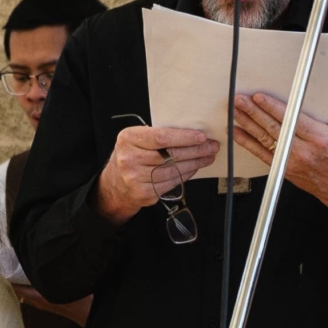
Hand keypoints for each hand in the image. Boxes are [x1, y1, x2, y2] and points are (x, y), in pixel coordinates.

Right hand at [98, 123, 217, 223]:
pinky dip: (186, 175)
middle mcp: (130, 159)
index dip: (184, 138)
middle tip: (211, 146)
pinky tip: (193, 168)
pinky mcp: (144, 194)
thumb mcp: (136, 139)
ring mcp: (136, 179)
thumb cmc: (132, 154)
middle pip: (171, 155)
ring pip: (174, 171)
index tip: (202, 137)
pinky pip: (171, 183)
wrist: (115, 182)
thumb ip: (157, 134)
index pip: (161, 138)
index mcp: (128, 139)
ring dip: (195, 163)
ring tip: (207, 157)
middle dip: (196, 150)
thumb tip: (191, 133)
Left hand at [233, 94, 327, 215]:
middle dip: (255, 112)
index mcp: (320, 138)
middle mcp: (303, 151)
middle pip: (274, 128)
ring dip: (248, 124)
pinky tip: (238, 133)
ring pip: (265, 140)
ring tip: (236, 111)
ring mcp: (291, 162)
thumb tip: (320, 104)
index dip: (273, 107)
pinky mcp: (284, 169)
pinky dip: (248, 143)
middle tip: (240, 100)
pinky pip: (262, 155)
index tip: (259, 97)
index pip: (291, 119)